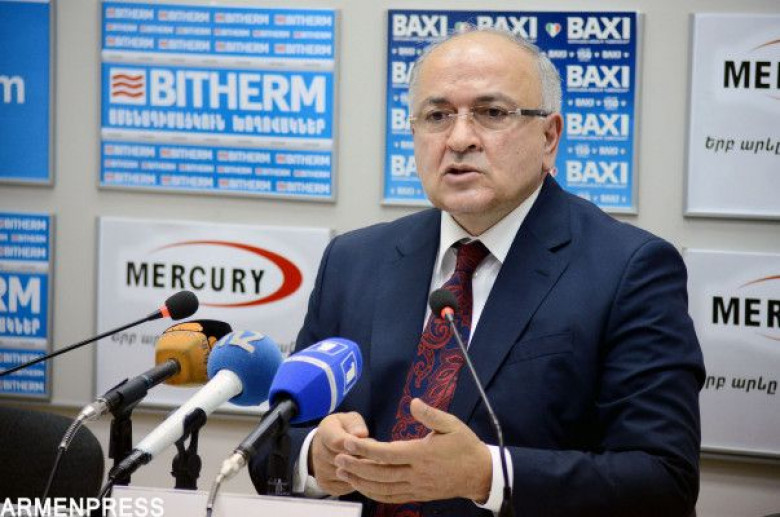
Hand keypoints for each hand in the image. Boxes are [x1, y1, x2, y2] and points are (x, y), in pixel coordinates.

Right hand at [310, 411, 368, 495]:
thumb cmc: (344, 430)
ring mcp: (320, 471)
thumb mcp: (350, 420)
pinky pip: (347, 486)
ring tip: (369, 461)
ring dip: (362, 470)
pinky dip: (357, 481)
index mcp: (325, 431)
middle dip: (363, 457)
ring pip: (347, 475)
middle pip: (345, 460)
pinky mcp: (326, 485)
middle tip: (376, 453)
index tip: (371, 443)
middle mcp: (318, 452)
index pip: (338, 441)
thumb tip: (360, 434)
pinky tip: (361, 472)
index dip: (356, 444)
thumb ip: (355, 424)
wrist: (327, 446)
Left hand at [334, 398, 491, 503]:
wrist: (479, 474)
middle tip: (338, 459)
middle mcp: (417, 473)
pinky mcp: (417, 495)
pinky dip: (374, 493)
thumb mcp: (452, 424)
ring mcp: (416, 487)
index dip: (365, 449)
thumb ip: (430, 414)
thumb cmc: (465, 446)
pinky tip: (362, 486)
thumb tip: (414, 402)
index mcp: (422, 454)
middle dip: (356, 466)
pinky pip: (391, 497)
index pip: (387, 453)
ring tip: (343, 472)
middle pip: (380, 473)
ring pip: (383, 488)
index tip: (348, 442)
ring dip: (360, 481)